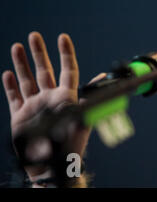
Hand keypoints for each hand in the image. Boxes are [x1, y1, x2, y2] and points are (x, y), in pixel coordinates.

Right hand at [2, 32, 102, 179]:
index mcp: (67, 97)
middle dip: (39, 53)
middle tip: (34, 34)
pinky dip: (10, 86)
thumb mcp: (83, 117)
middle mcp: (51, 98)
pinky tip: (7, 73)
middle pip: (45, 70)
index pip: (68, 70)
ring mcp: (35, 106)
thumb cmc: (71, 146)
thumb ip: (89, 95)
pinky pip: (14, 97)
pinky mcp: (20, 117)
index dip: (66, 53)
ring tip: (17, 46)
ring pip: (27, 80)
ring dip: (22, 63)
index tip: (63, 37)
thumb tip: (102, 77)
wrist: (53, 166)